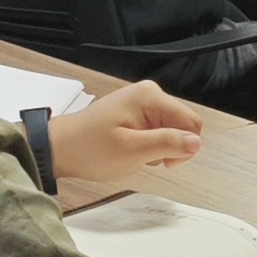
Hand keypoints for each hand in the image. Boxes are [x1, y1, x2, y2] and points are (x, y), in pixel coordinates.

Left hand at [50, 80, 202, 182]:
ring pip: (171, 130)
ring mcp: (142, 104)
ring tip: (134, 154)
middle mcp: (149, 94)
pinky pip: (157, 131)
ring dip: (158, 148)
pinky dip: (149, 146)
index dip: (183, 147)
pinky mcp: (136, 114)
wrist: (61, 149)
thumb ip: (167, 144)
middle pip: (183, 125)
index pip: (191, 122)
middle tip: (147, 159)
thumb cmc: (88, 148)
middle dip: (170, 147)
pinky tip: (131, 150)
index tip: (165, 161)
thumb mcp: (132, 150)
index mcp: (150, 97)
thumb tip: (196, 143)